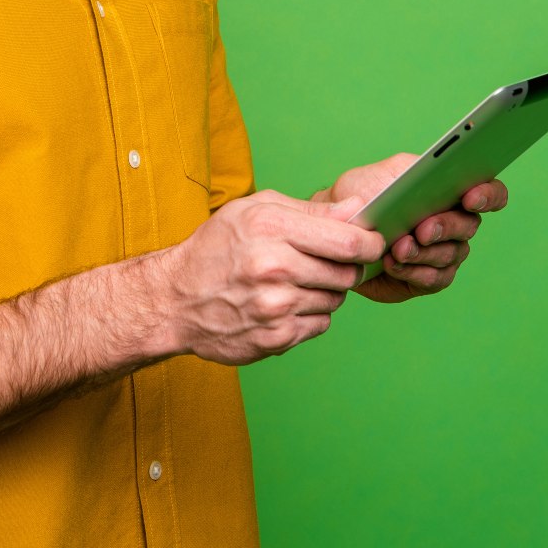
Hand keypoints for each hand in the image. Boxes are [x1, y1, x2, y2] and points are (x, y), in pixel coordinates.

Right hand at [155, 190, 384, 364]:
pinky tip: (285, 303)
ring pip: (336, 299)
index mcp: (270, 228)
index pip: (347, 241)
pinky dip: (311, 314)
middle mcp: (274, 268)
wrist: (175, 299)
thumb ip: (310, 210)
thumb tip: (358, 211)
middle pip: (347, 272)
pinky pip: (320, 324)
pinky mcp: (276, 338)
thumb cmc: (217, 248)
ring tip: (295, 281)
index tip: (372, 242)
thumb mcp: (254, 210)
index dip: (370, 242)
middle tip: (325, 261)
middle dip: (345, 266)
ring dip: (326, 290)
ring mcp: (276, 306)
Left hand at [315, 154, 508, 304]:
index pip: (489, 192)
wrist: (337, 226)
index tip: (470, 197)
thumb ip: (411, 171)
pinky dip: (414, 271)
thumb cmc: (363, 194)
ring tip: (398, 248)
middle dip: (445, 227)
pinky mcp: (426, 278)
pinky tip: (392, 264)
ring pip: (450, 255)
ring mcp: (443, 252)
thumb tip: (430, 178)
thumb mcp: (384, 172)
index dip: (488, 195)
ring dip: (424, 253)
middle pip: (468, 226)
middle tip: (422, 229)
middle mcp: (453, 223)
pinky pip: (434, 279)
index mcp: (450, 191)